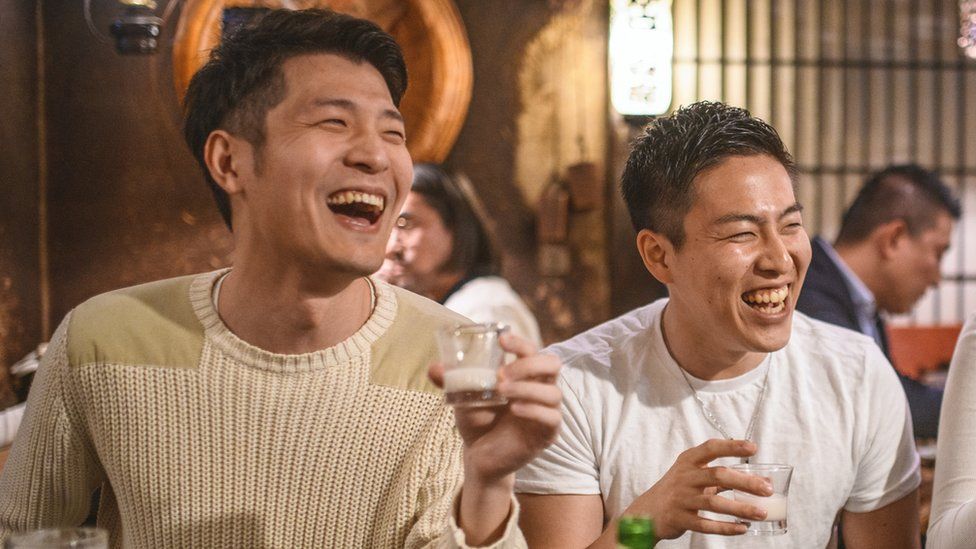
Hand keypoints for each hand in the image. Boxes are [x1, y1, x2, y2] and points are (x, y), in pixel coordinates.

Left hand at [428, 332, 562, 482]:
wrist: (479, 456)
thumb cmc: (477, 420)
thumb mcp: (462, 398)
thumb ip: (451, 382)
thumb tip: (433, 368)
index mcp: (524, 375)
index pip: (532, 350)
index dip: (520, 342)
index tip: (501, 339)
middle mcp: (540, 389)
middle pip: (552, 364)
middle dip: (528, 364)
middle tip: (501, 374)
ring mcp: (547, 411)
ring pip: (553, 392)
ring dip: (526, 388)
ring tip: (501, 391)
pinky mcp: (547, 434)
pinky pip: (552, 418)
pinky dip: (534, 410)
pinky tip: (514, 409)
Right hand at [625, 439, 773, 538]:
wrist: (648, 511)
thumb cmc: (679, 490)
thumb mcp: (696, 476)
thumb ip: (724, 476)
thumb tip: (762, 480)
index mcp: (689, 461)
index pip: (711, 448)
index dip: (732, 446)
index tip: (753, 448)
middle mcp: (684, 477)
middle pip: (717, 475)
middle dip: (745, 482)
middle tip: (767, 489)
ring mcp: (681, 498)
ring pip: (713, 503)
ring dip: (740, 508)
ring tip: (761, 513)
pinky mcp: (680, 518)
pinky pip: (705, 524)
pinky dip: (726, 527)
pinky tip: (742, 528)